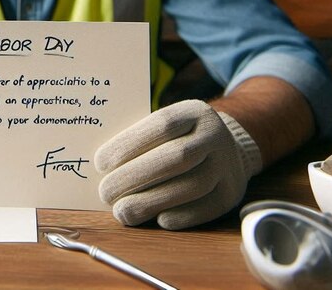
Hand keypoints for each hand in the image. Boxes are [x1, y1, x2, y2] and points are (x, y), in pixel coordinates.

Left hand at [94, 99, 261, 229]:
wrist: (227, 146)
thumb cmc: (178, 137)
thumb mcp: (166, 125)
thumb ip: (141, 138)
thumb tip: (104, 165)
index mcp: (193, 112)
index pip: (161, 125)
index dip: (129, 143)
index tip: (100, 162)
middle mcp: (215, 135)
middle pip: (176, 157)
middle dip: (135, 177)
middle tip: (105, 192)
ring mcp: (227, 164)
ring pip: (191, 185)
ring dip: (152, 201)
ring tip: (122, 211)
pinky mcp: (231, 193)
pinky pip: (206, 208)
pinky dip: (180, 215)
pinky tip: (156, 219)